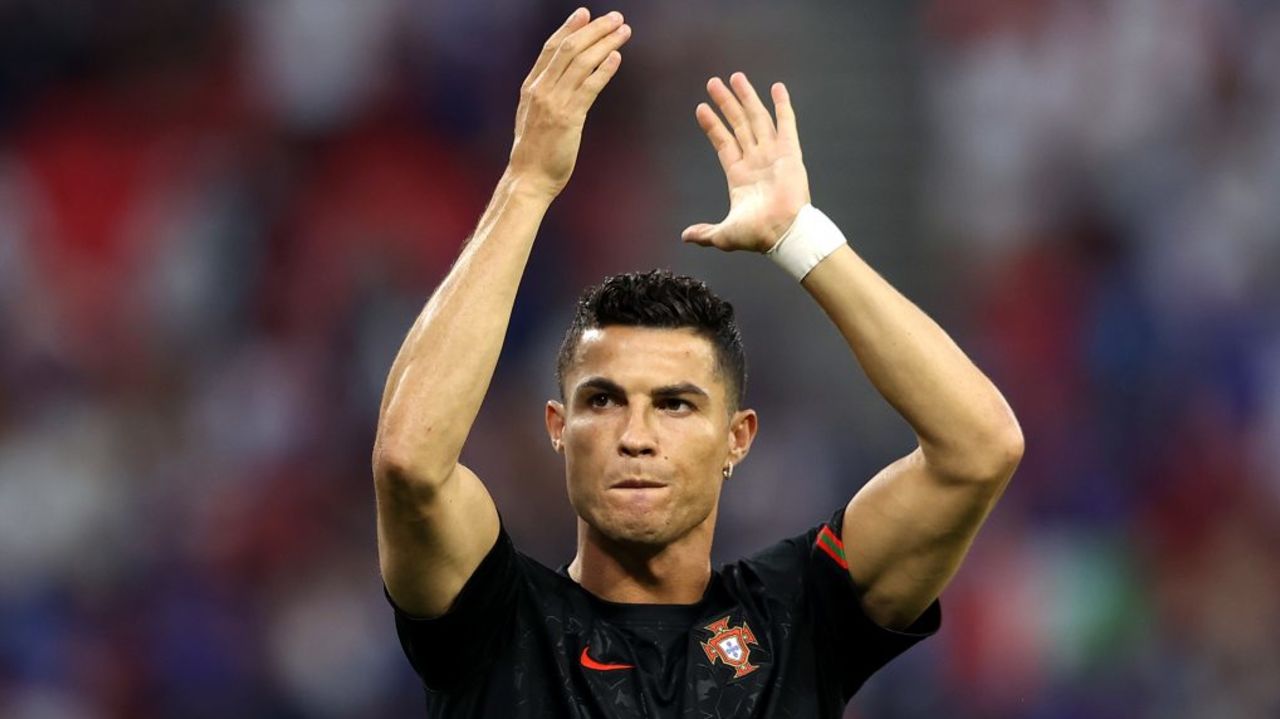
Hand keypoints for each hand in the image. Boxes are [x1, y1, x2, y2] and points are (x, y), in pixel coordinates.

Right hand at [507, 8, 631, 199]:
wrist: (528, 178)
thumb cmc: (534, 151)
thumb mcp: (533, 115)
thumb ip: (545, 95)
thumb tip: (561, 80)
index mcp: (531, 87)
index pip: (551, 48)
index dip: (568, 27)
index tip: (584, 13)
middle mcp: (541, 90)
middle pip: (569, 48)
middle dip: (594, 29)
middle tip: (615, 18)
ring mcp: (554, 103)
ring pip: (582, 63)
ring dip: (605, 44)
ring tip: (623, 32)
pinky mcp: (569, 118)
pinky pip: (589, 87)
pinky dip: (604, 70)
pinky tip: (616, 58)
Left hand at [683, 73, 811, 252]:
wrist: (783, 233)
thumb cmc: (757, 235)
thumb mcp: (724, 234)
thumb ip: (705, 232)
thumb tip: (686, 236)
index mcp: (739, 175)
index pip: (723, 142)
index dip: (712, 125)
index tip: (701, 107)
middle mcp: (755, 161)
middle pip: (738, 124)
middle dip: (726, 103)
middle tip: (713, 82)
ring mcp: (773, 155)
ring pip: (757, 119)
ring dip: (747, 97)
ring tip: (736, 76)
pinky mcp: (790, 153)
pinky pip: (787, 124)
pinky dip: (782, 106)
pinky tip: (776, 88)